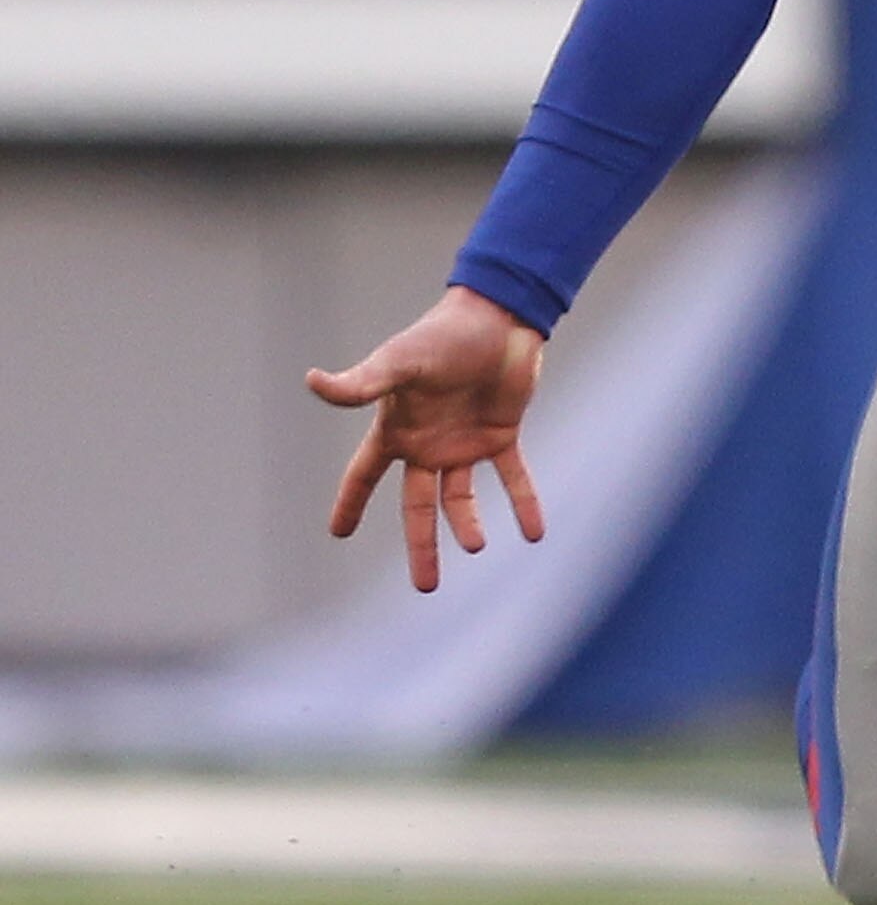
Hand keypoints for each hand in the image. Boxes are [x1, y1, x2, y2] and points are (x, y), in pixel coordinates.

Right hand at [308, 287, 545, 595]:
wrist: (497, 317)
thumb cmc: (441, 335)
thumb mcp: (399, 361)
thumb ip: (362, 383)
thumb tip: (313, 382)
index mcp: (396, 430)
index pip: (364, 475)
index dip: (350, 503)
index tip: (337, 532)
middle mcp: (427, 443)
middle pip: (417, 506)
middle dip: (420, 545)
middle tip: (425, 586)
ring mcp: (464, 442)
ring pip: (461, 499)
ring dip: (467, 525)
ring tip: (475, 546)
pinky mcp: (500, 435)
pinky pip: (513, 478)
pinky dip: (524, 503)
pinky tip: (535, 533)